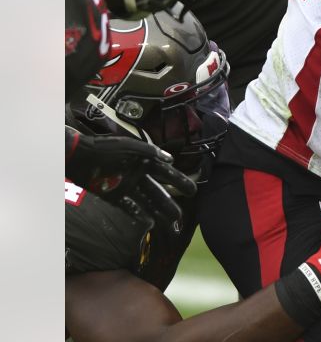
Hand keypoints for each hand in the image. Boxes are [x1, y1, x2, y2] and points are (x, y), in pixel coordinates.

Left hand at [65, 126, 196, 232]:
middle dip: (170, 205)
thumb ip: (149, 151)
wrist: (77, 156)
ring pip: (146, 202)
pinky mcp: (112, 195)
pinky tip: (149, 223)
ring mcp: (125, 186)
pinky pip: (128, 207)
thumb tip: (171, 159)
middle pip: (158, 192)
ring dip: (158, 213)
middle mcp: (137, 175)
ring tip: (170, 224)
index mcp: (144, 161)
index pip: (166, 173)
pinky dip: (138, 215)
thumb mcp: (129, 145)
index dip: (179, 181)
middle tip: (181, 217)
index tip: (192, 191)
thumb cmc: (103, 147)